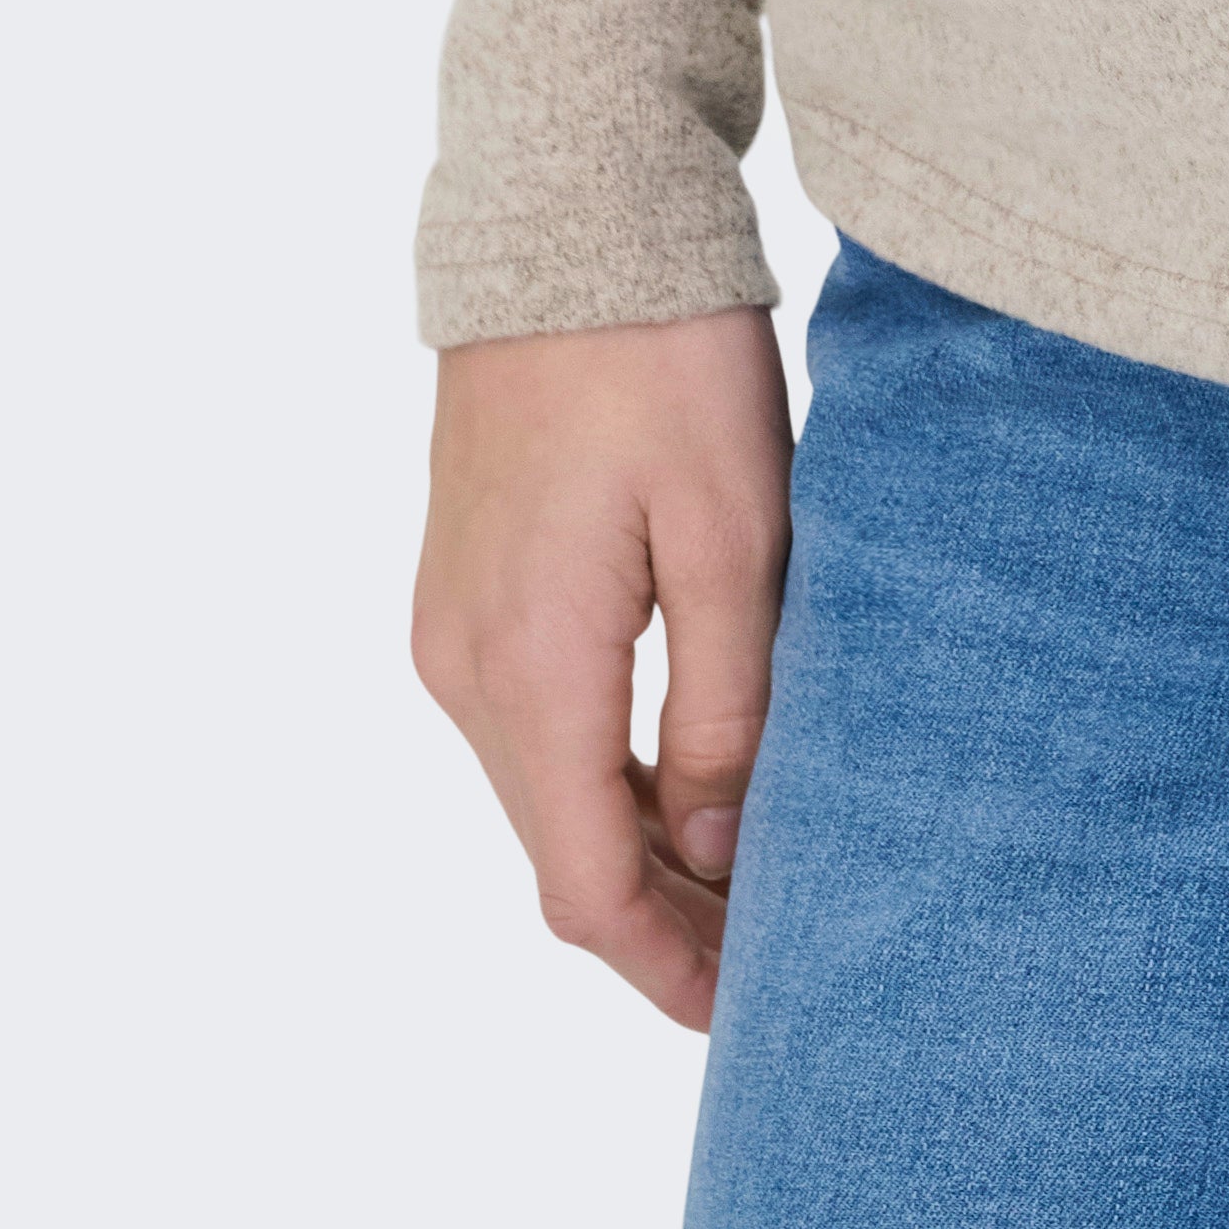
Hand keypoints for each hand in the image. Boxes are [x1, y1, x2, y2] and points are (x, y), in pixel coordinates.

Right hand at [412, 305, 791, 1033]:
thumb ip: (724, 703)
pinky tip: (687, 769)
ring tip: (753, 871)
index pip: (586, 887)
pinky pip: (530, 721)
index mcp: (529, 666)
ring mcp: (451, 623)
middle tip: (776, 955)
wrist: (569, 216)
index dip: (668, 966)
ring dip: (635, 844)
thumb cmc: (665, 358)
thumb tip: (721, 850)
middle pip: (559, 852)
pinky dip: (603, 771)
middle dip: (662, 919)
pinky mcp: (465, 582)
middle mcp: (464, 666)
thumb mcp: (734, 531)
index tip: (751, 1012)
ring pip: (544, 790)